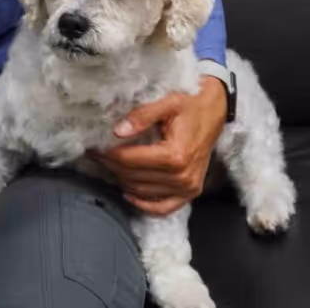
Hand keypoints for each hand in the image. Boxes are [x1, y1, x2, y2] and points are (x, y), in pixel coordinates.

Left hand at [89, 76, 226, 215]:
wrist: (214, 110)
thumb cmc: (191, 104)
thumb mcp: (167, 102)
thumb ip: (141, 116)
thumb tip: (117, 131)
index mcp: (176, 155)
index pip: (131, 160)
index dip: (108, 154)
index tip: (94, 147)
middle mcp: (183, 176)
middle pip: (134, 177)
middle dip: (111, 166)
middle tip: (96, 155)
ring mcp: (188, 187)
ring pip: (144, 191)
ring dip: (123, 180)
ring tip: (109, 166)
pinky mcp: (191, 192)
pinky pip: (165, 207)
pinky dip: (145, 204)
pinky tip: (129, 194)